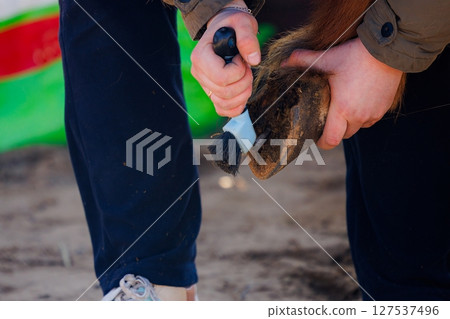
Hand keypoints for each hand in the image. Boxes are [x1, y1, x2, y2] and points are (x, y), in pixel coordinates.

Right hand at [190, 1, 259, 117]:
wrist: (227, 29)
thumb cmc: (233, 25)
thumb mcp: (242, 23)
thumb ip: (248, 38)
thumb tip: (254, 60)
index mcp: (200, 57)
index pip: (221, 78)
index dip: (238, 72)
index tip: (242, 59)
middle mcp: (199, 73)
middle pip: (224, 93)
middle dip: (244, 83)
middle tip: (247, 68)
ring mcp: (205, 85)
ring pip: (224, 103)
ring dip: (242, 94)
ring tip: (246, 78)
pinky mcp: (212, 93)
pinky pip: (222, 109)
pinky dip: (236, 106)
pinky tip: (243, 93)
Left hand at [284, 38, 402, 149]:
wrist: (388, 50)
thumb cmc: (356, 55)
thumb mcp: (327, 57)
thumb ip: (303, 60)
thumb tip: (283, 62)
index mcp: (342, 109)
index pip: (330, 140)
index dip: (321, 142)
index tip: (315, 136)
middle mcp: (359, 116)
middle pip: (343, 136)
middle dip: (333, 131)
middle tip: (326, 119)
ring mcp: (373, 114)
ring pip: (357, 128)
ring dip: (348, 124)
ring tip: (341, 109)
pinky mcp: (384, 109)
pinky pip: (369, 120)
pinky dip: (362, 116)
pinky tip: (356, 103)